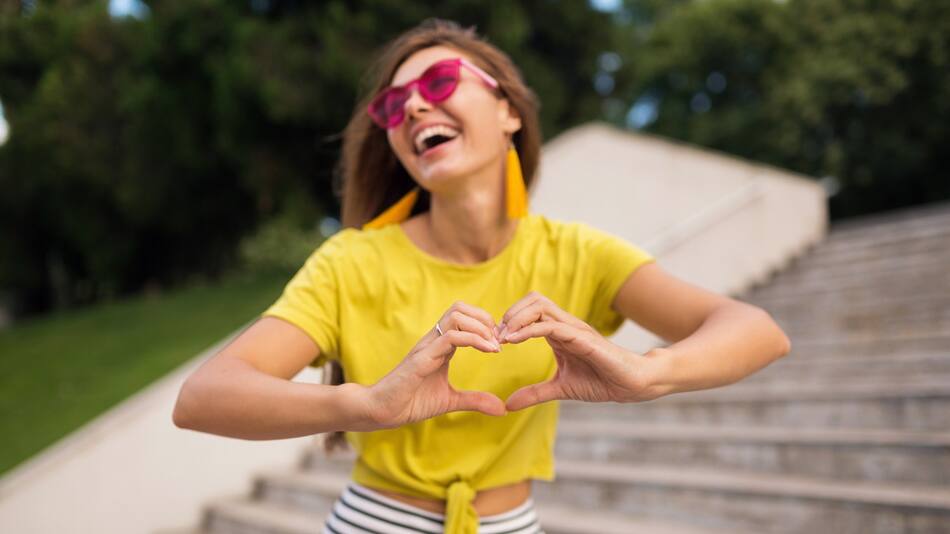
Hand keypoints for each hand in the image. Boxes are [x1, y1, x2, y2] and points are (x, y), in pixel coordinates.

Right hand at [364, 301, 506, 428]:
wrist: (380, 412)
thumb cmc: (410, 402)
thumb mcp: (450, 401)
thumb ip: (475, 401)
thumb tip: (502, 408)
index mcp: (440, 346)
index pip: (464, 317)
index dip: (485, 325)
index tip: (500, 345)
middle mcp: (433, 340)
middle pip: (460, 307)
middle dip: (485, 319)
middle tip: (499, 341)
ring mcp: (427, 347)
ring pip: (456, 315)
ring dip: (481, 327)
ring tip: (494, 346)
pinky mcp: (422, 358)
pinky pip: (450, 337)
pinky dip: (474, 340)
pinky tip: (488, 351)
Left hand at [498, 291, 663, 410]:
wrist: (633, 385)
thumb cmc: (602, 381)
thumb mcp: (560, 388)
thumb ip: (535, 393)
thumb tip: (508, 405)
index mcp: (559, 333)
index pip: (530, 311)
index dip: (509, 321)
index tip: (494, 341)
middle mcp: (566, 325)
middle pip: (533, 300)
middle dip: (510, 314)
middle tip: (496, 337)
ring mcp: (575, 329)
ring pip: (540, 307)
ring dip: (516, 319)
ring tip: (502, 338)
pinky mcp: (583, 338)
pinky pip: (552, 327)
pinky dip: (529, 330)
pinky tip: (514, 341)